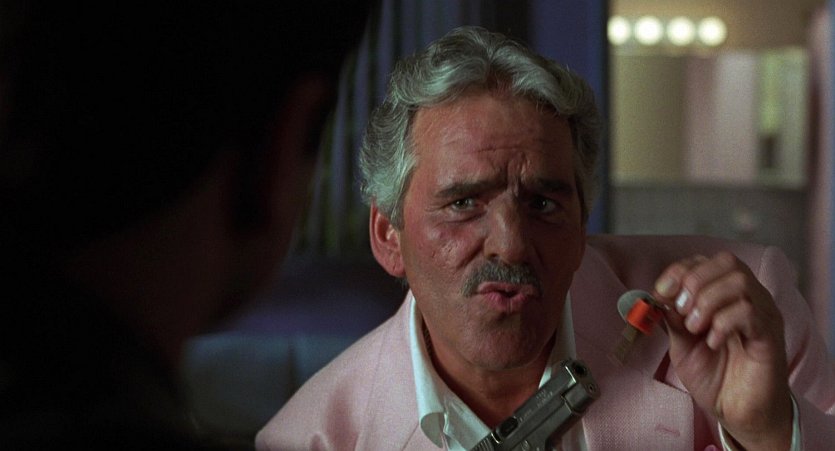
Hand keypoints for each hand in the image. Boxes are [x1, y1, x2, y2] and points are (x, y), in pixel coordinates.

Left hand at [653, 252, 792, 449]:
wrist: (737, 413)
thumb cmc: (714, 376)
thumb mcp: (682, 343)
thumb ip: (672, 318)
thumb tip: (657, 295)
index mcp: (725, 295)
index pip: (707, 261)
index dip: (680, 270)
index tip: (662, 292)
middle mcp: (749, 298)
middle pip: (727, 262)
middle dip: (695, 281)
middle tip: (681, 311)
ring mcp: (763, 314)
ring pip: (739, 282)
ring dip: (707, 301)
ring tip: (695, 328)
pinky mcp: (770, 336)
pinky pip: (750, 312)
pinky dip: (723, 322)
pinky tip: (712, 341)